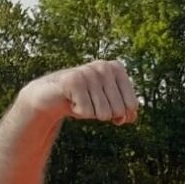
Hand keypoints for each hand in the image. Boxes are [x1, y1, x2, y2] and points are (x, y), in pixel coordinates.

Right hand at [20, 60, 138, 123]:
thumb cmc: (86, 99)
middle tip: (90, 102)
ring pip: (104, 113)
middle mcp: (104, 66)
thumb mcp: (110, 104)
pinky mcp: (73, 81)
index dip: (120, 114)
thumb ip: (127, 111)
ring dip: (91, 113)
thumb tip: (130, 116)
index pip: (132, 105)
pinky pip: (87, 112)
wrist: (52, 95)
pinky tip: (71, 100)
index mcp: (117, 68)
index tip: (105, 103)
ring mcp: (88, 72)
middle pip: (119, 110)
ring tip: (81, 100)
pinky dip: (79, 113)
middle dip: (104, 114)